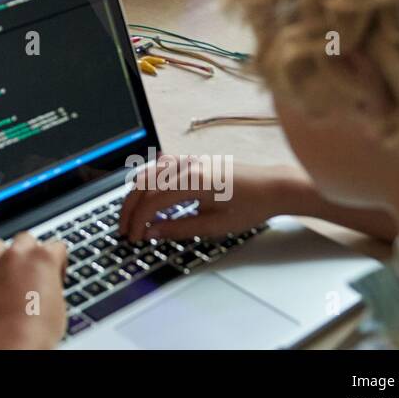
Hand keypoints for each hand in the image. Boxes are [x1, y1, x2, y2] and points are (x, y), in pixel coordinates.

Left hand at [0, 232, 66, 348]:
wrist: (12, 343)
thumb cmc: (38, 330)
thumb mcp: (59, 305)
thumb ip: (51, 285)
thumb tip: (47, 287)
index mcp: (43, 258)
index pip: (56, 246)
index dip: (58, 262)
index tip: (55, 275)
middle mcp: (17, 256)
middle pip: (24, 238)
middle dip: (28, 252)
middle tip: (30, 271)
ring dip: (1, 255)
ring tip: (5, 272)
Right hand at [119, 156, 294, 241]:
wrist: (273, 187)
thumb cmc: (251, 206)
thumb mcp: (216, 225)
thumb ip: (180, 228)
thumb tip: (152, 233)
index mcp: (193, 181)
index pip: (152, 201)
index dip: (138, 221)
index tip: (134, 237)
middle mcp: (186, 166)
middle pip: (142, 184)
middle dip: (129, 208)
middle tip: (125, 229)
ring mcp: (187, 160)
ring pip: (147, 173)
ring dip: (136, 195)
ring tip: (132, 216)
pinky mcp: (191, 160)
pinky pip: (159, 168)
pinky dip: (147, 183)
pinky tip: (145, 196)